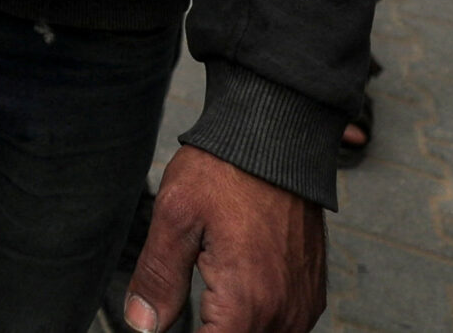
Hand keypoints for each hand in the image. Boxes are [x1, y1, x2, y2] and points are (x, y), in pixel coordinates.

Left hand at [124, 146, 323, 332]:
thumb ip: (157, 278)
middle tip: (188, 304)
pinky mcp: (311, 293)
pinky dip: (256, 321)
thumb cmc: (227, 170)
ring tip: (205, 303)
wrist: (277, 139)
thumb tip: (141, 322)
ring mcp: (301, 305)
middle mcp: (282, 313)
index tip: (164, 325)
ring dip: (231, 328)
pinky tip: (232, 299)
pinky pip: (283, 327)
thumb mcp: (175, 217)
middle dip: (208, 331)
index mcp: (246, 303)